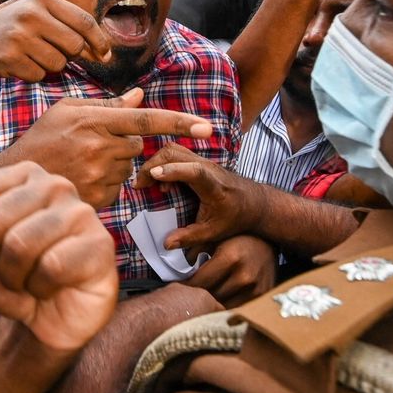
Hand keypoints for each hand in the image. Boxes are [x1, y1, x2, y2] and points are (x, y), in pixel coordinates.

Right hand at [0, 0, 111, 81]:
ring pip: (58, 63)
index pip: (84, 21)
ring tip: (35, 55)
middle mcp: (31, 15)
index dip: (99, 41)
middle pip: (75, 45)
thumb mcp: (41, 13)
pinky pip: (38, 75)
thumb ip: (71, 27)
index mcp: (44, 0)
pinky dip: (34, 74)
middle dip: (72, 55)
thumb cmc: (18, 26)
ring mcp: (18, 36)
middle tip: (57, 52)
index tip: (105, 54)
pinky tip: (21, 62)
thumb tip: (104, 52)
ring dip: (51, 65)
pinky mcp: (8, 57)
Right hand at [0, 88, 212, 209]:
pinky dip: (107, 183)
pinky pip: (118, 187)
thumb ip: (107, 104)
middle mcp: (98, 146)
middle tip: (93, 144)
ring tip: (83, 162)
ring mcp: (98, 174)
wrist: (13, 182)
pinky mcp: (98, 197)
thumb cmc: (40, 140)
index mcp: (93, 119)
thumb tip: (140, 96)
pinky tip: (82, 178)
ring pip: (129, 166)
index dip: (180, 123)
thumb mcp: (66, 111)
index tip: (207, 128)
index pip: (146, 119)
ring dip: (115, 163)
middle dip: (124, 142)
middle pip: (138, 143)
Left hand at [0, 162, 117, 350]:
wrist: (54, 320)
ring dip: (14, 281)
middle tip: (8, 276)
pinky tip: (51, 289)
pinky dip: (40, 290)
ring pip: (19, 245)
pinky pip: (51, 267)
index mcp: (23, 175)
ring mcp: (81, 212)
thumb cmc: (14, 280)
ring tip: (28, 283)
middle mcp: (54, 185)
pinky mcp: (101, 244)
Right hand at [136, 143, 265, 249]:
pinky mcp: (198, 161)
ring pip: (174, 149)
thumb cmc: (235, 217)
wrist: (254, 202)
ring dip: (155, 161)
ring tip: (146, 183)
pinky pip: (176, 153)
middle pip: (176, 153)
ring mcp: (203, 161)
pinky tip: (160, 182)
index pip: (195, 171)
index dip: (174, 171)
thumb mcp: (214, 232)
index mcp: (214, 185)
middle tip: (138, 185)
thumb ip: (190, 237)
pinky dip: (162, 162)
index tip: (154, 175)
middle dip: (153, 165)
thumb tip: (166, 244)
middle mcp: (208, 168)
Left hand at [185, 235, 276, 307]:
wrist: (269, 240)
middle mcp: (244, 276)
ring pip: (223, 306)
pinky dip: (226, 307)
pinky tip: (218, 301)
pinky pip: (238, 309)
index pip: (199, 283)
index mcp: (230, 258)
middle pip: (210, 297)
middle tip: (186, 297)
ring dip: (211, 304)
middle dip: (197, 296)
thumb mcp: (214, 236)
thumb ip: (192, 243)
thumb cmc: (237, 237)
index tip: (177, 289)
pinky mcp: (262, 297)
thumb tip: (167, 246)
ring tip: (201, 300)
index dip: (185, 287)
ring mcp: (255, 289)